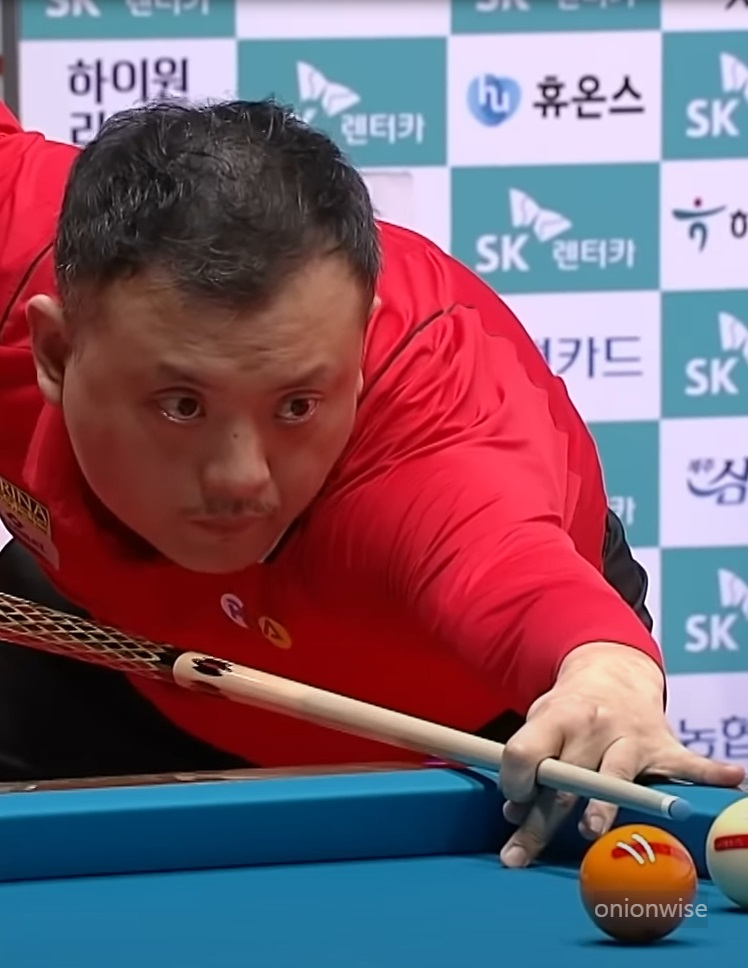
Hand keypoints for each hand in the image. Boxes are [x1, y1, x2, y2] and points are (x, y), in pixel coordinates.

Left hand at [498, 642, 744, 868]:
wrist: (611, 673)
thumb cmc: (569, 711)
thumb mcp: (542, 724)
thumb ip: (532, 764)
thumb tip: (514, 814)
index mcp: (558, 717)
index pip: (527, 751)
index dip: (515, 780)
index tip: (512, 804)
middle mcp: (594, 724)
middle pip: (564, 780)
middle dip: (539, 823)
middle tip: (517, 857)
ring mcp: (632, 734)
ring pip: (614, 777)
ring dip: (601, 806)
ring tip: (588, 832)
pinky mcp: (664, 746)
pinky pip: (690, 763)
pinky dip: (711, 772)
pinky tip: (730, 777)